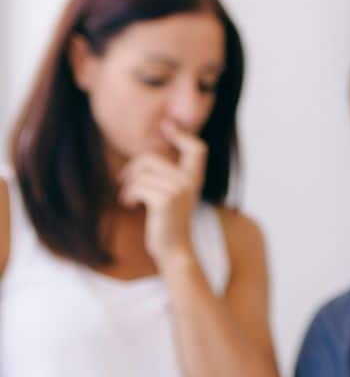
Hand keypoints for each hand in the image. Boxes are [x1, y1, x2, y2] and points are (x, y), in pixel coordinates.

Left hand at [119, 120, 205, 266]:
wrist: (173, 250)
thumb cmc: (167, 222)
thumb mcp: (173, 195)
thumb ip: (168, 175)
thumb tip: (149, 152)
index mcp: (194, 179)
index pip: (197, 150)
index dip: (182, 135)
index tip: (167, 126)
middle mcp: (190, 182)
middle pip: (151, 158)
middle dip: (132, 169)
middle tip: (125, 182)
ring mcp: (179, 190)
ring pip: (141, 173)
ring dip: (128, 186)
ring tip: (128, 198)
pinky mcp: (165, 201)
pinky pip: (137, 187)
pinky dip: (127, 196)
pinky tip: (130, 205)